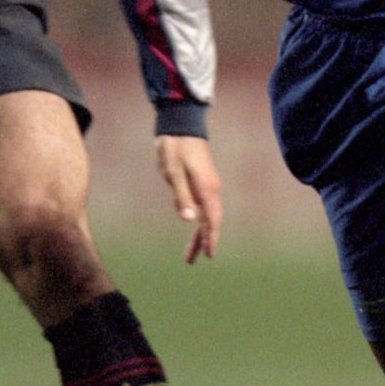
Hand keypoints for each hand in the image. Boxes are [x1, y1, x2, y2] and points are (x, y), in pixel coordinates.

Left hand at [155, 134, 222, 262]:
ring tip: (191, 252)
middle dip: (203, 241)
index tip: (209, 255)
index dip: (210, 239)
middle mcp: (211, 189)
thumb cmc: (175, 148)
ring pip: (207, 215)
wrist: (181, 125)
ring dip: (200, 233)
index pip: (211, 220)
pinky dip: (199, 220)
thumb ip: (182, 196)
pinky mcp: (202, 181)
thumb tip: (189, 220)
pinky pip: (203, 206)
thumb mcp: (173, 173)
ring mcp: (208, 185)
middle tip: (193, 260)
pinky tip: (192, 226)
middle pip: (210, 221)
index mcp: (206, 188)